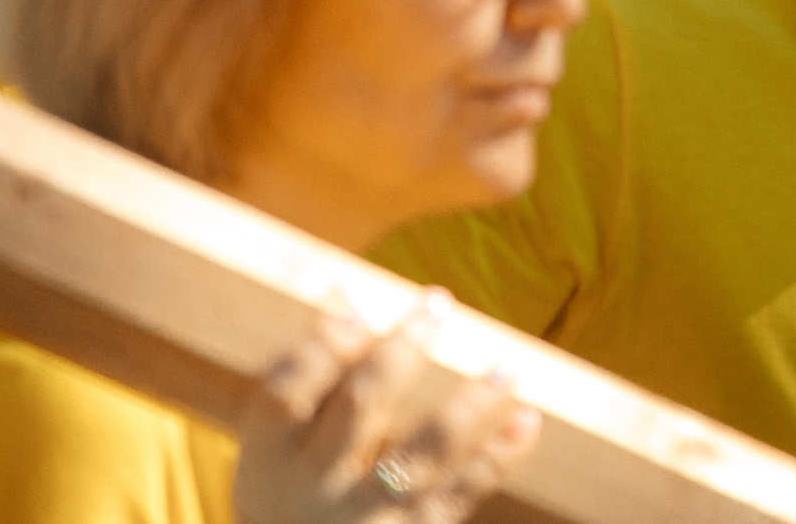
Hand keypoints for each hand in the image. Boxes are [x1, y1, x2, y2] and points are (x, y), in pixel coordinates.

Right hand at [233, 290, 540, 523]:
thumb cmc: (294, 492)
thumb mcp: (280, 448)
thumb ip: (312, 380)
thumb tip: (348, 293)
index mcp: (270, 456)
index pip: (286, 393)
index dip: (321, 347)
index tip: (357, 308)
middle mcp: (313, 486)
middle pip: (361, 406)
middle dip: (401, 351)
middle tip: (438, 302)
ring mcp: (363, 516)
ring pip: (423, 453)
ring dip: (469, 405)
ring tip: (505, 368)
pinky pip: (459, 493)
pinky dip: (496, 457)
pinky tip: (524, 420)